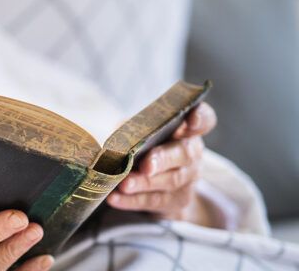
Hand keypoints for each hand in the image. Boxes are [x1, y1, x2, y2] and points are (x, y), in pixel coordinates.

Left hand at [107, 102, 218, 224]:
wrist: (154, 185)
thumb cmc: (144, 148)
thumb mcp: (139, 133)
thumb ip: (132, 130)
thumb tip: (117, 137)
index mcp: (187, 130)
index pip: (204, 120)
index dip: (201, 118)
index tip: (192, 119)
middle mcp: (192, 154)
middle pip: (184, 154)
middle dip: (163, 159)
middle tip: (145, 165)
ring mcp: (188, 180)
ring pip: (169, 181)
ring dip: (144, 183)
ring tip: (124, 184)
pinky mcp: (176, 202)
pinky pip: (154, 201)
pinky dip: (132, 200)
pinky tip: (115, 198)